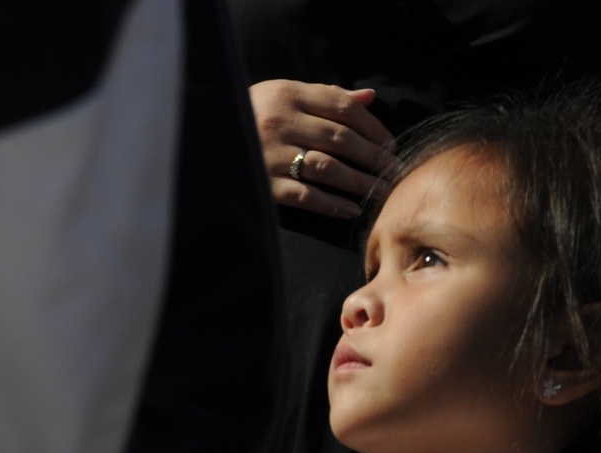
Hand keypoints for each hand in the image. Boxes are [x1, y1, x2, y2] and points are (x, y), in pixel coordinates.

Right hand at [249, 79, 398, 219]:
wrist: (206, 142)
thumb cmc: (252, 117)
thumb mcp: (283, 96)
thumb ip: (325, 97)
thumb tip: (369, 97)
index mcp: (287, 94)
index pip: (341, 106)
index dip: (371, 126)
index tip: (390, 142)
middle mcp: (281, 122)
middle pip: (340, 139)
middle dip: (373, 156)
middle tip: (395, 170)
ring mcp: (272, 156)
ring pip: (328, 169)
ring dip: (360, 182)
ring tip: (381, 191)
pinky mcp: (266, 186)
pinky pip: (307, 197)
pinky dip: (333, 205)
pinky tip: (353, 210)